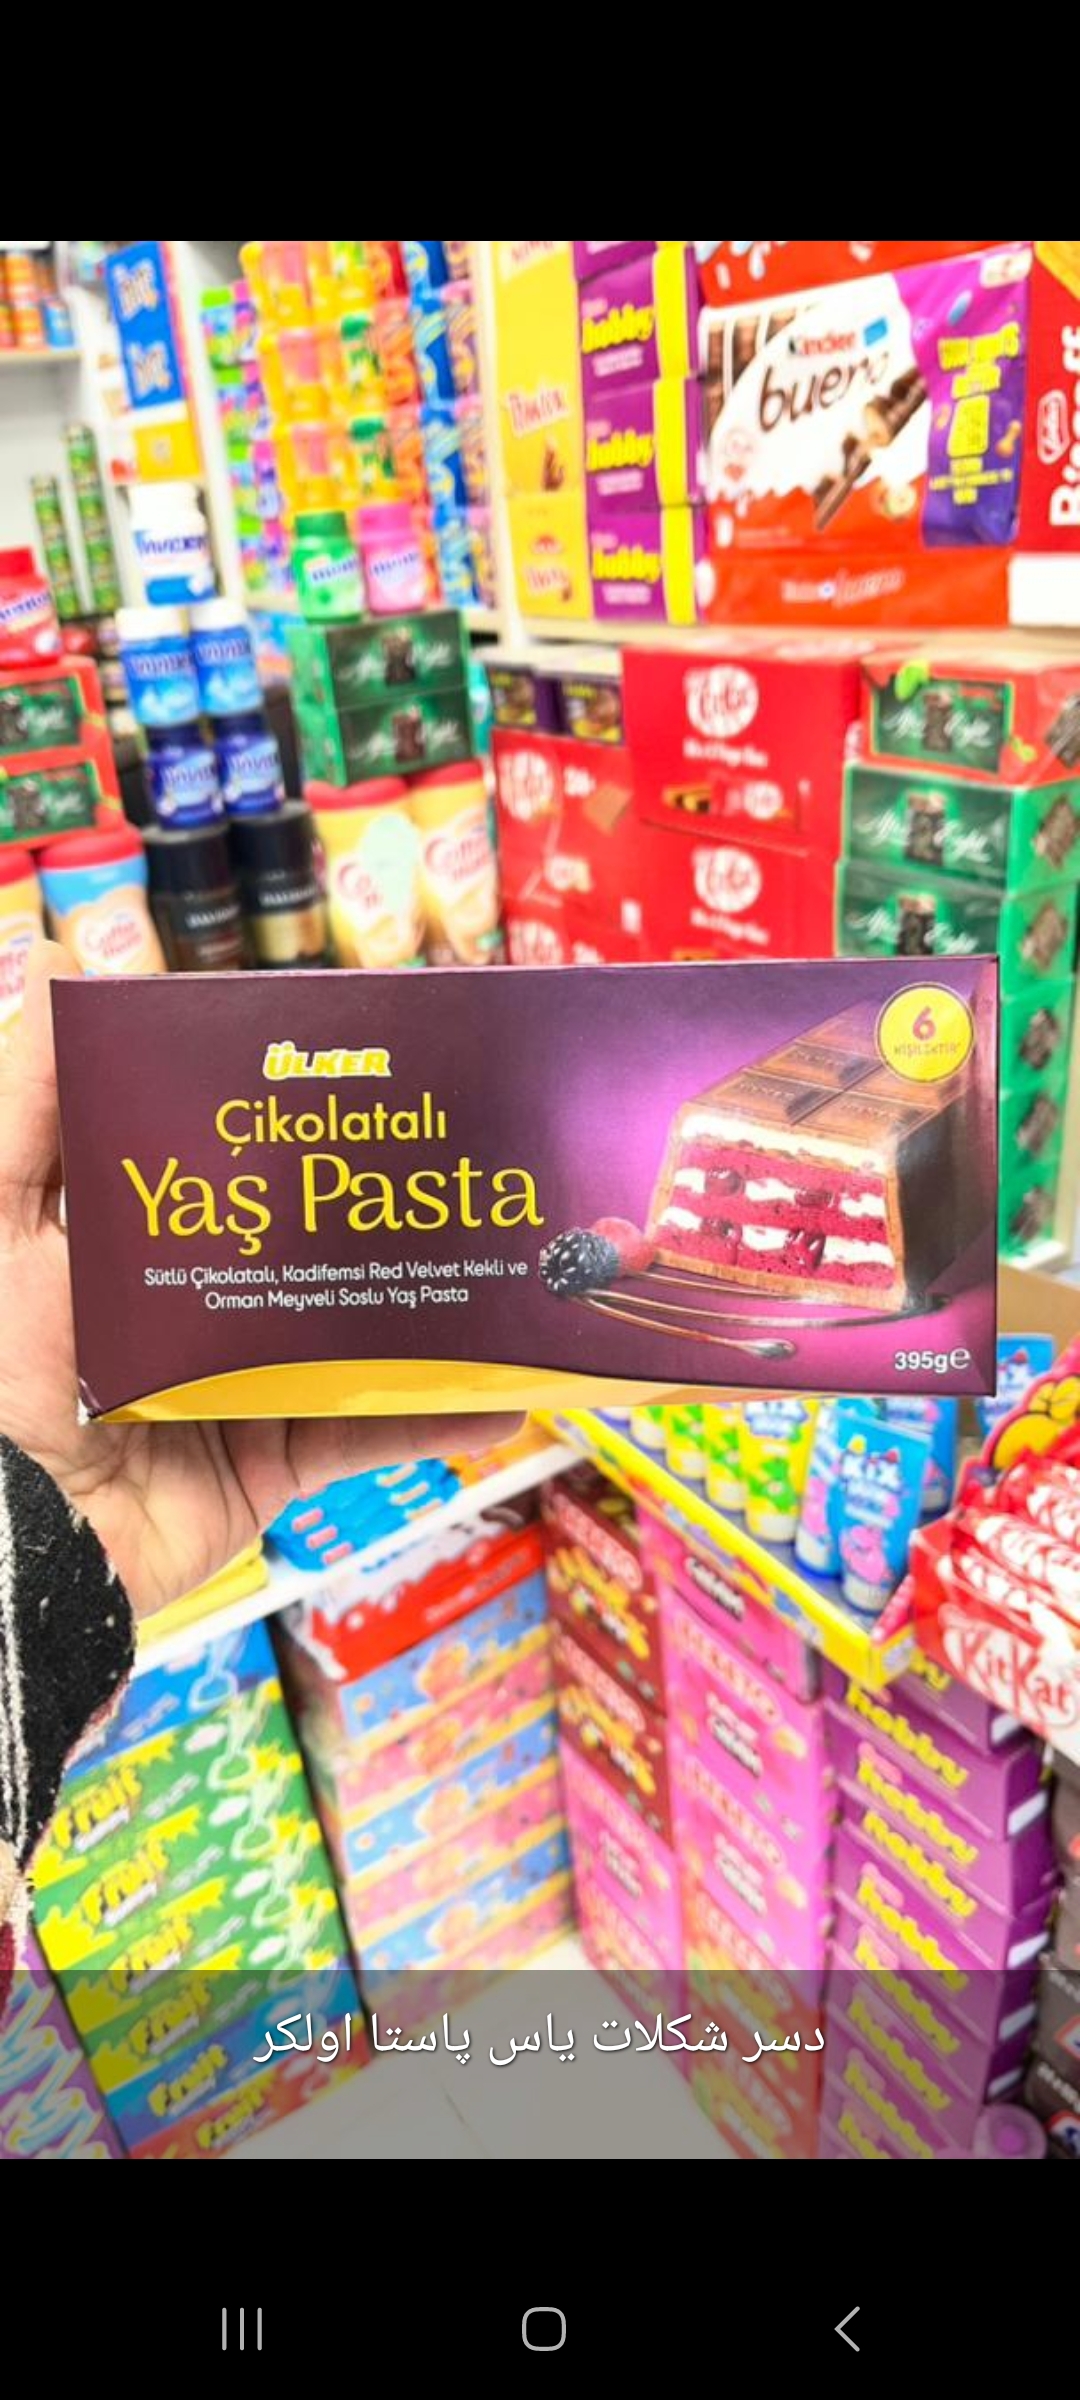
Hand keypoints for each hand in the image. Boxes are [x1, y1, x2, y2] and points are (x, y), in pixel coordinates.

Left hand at [0, 946, 522, 1617]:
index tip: (370, 1066)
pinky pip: (366, 1437)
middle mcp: (195, 1308)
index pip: (228, 1159)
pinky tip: (506, 1389)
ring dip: (436, 1310)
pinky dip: (436, 1418)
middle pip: (308, 1244)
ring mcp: (238, 1391)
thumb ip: (27, 1096)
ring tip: (517, 1261)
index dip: (293, 1115)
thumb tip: (63, 958)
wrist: (3, 1531)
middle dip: (386, 1206)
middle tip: (478, 1153)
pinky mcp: (268, 1469)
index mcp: (135, 1240)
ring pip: (355, 1338)